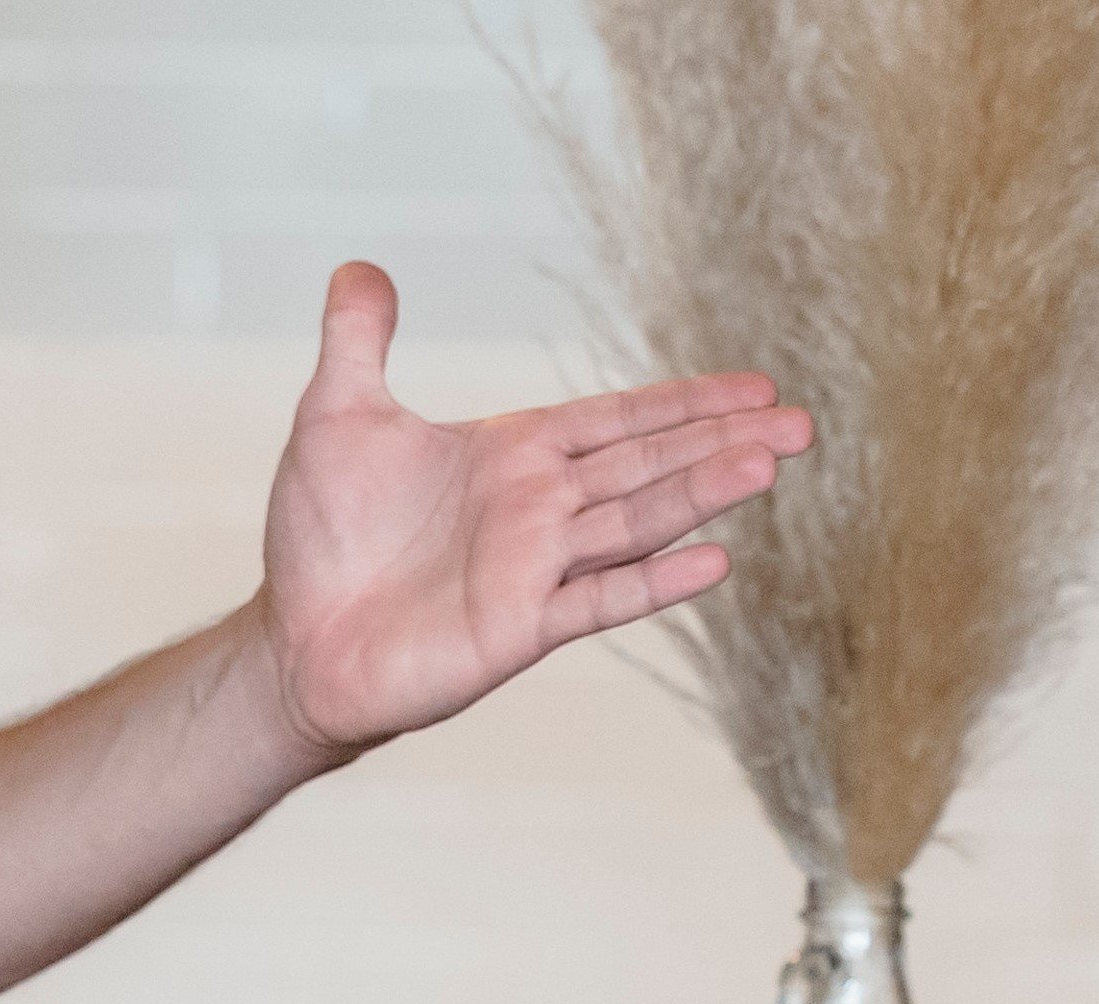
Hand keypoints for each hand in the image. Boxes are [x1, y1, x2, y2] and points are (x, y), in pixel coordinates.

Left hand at [253, 261, 811, 755]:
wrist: (297, 641)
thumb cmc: (321, 540)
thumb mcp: (335, 416)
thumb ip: (360, 341)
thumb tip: (363, 266)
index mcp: (513, 454)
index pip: (617, 418)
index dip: (684, 401)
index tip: (755, 386)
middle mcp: (539, 509)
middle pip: (648, 463)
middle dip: (722, 440)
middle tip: (801, 422)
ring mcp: (536, 569)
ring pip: (638, 521)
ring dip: (703, 494)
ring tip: (770, 464)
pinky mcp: (521, 627)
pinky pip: (600, 598)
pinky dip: (656, 581)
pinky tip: (715, 561)